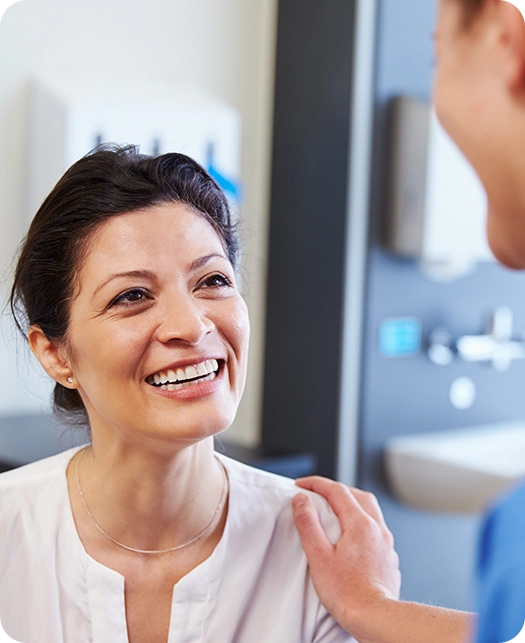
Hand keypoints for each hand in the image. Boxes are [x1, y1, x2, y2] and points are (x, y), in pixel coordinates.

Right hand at [292, 476, 400, 636]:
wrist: (376, 618)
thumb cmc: (348, 593)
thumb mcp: (319, 556)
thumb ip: (309, 524)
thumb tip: (302, 500)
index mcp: (360, 524)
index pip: (337, 491)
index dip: (316, 484)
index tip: (301, 484)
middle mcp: (377, 529)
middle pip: (358, 495)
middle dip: (337, 489)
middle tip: (318, 492)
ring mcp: (386, 543)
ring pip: (371, 510)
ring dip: (352, 503)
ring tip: (336, 510)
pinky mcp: (389, 558)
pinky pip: (377, 528)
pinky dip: (362, 522)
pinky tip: (353, 535)